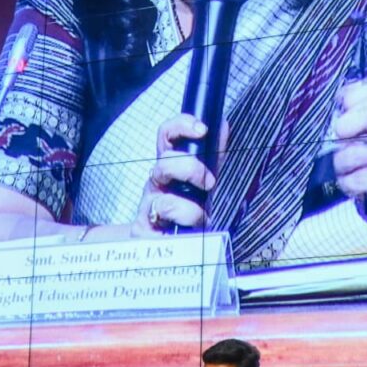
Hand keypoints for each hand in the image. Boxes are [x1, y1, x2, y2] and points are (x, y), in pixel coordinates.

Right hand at [133, 115, 222, 233]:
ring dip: (189, 208)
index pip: (167, 136)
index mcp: (169, 165)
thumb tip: (221, 125)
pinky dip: (184, 228)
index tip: (202, 129)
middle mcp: (157, 181)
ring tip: (201, 217)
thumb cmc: (183, 207)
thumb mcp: (200, 180)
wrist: (161, 241)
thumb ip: (212, 156)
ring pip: (165, 200)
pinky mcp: (145, 229)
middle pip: (165, 163)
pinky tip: (191, 230)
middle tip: (210, 184)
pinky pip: (164, 225)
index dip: (181, 126)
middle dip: (190, 170)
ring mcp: (149, 204)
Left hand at [333, 77, 366, 233]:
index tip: (344, 107)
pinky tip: (357, 182)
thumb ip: (350, 108)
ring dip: (342, 162)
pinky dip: (348, 182)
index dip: (354, 96)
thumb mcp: (360, 128)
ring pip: (355, 151)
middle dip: (348, 125)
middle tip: (341, 134)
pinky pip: (354, 178)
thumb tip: (339, 96)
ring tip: (351, 166)